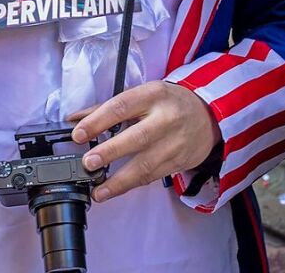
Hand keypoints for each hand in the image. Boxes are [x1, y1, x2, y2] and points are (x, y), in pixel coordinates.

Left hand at [69, 81, 221, 201]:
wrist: (208, 116)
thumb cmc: (168, 103)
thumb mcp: (142, 95)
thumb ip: (109, 107)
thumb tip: (76, 118)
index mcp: (152, 94)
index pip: (121, 106)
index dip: (98, 120)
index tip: (78, 133)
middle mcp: (165, 117)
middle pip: (136, 137)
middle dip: (110, 152)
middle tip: (88, 162)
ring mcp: (174, 142)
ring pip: (145, 164)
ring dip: (119, 180)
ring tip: (98, 189)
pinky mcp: (178, 162)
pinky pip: (152, 176)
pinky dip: (131, 185)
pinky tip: (114, 190)